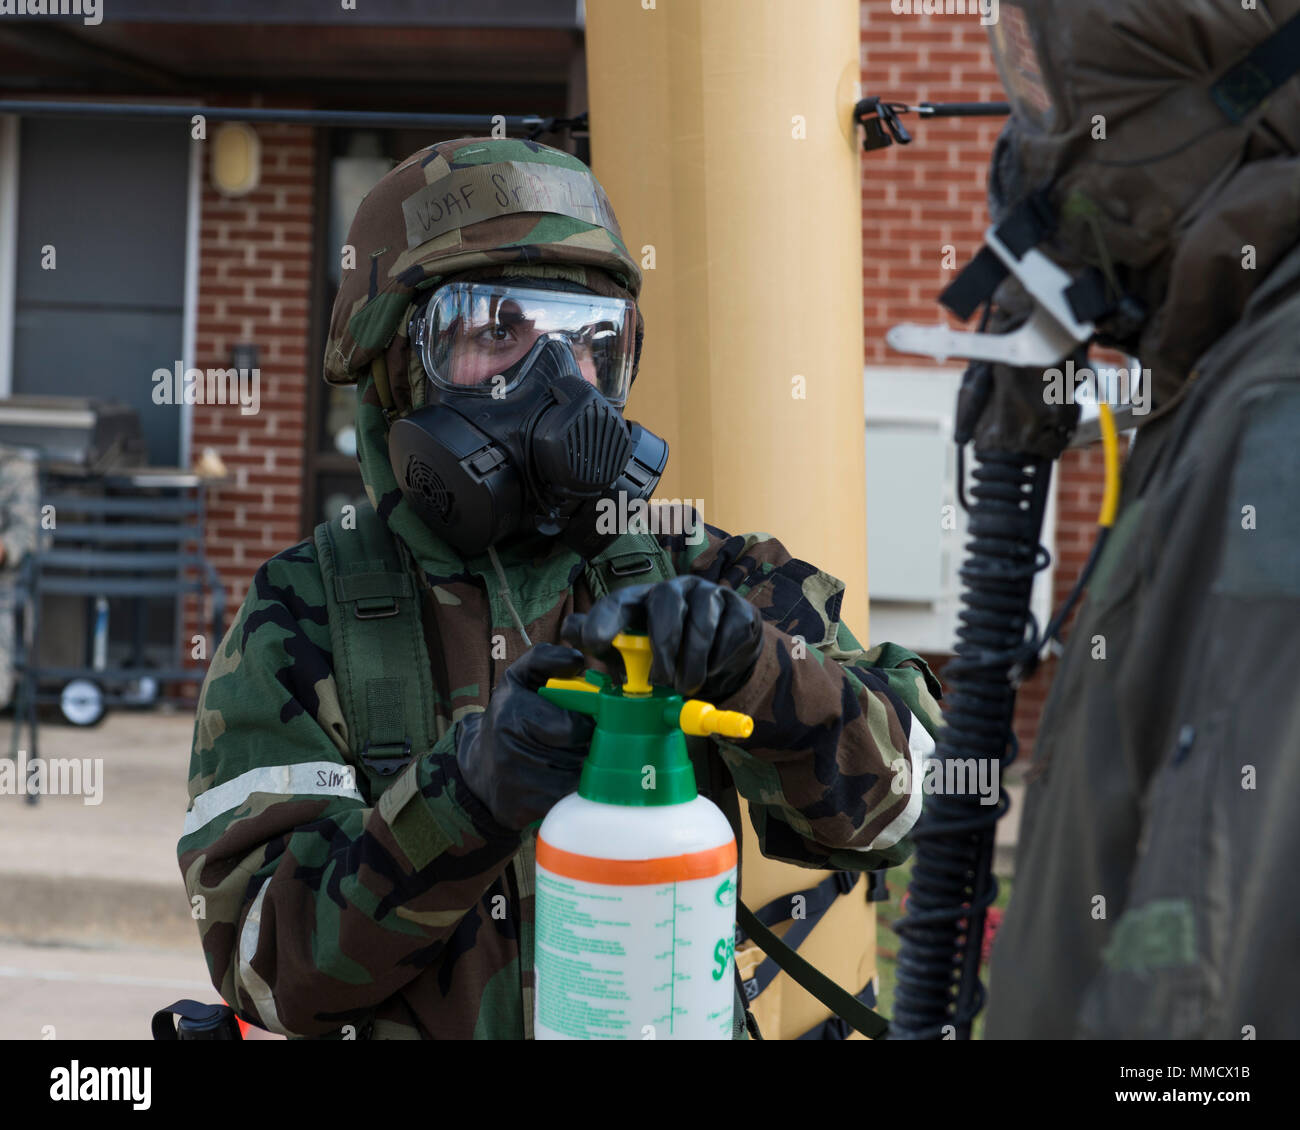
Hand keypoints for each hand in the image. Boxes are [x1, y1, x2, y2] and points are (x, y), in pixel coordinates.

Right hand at [454, 644, 594, 830]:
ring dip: (586, 770)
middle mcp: (511, 753)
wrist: (479, 766)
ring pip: (577, 780)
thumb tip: (577, 659)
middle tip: (589, 742)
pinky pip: (568, 802)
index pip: (572, 727)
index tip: (588, 721)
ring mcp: (517, 786)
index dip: (587, 724)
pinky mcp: (523, 811)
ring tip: (577, 759)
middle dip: (591, 747)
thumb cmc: (507, 717)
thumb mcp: (518, 679)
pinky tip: (566, 780)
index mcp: (512, 716)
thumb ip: (545, 659)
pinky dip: (575, 793)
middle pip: (579, 754)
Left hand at [562, 575, 763, 700]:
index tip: (594, 643)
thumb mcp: (635, 655)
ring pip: (701, 621)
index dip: (604, 619)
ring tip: (687, 685)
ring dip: (693, 662)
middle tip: (661, 682)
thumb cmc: (670, 657)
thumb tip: (572, 632)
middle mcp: (676, 590)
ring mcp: (711, 596)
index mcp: (643, 600)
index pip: (618, 601)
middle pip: (666, 603)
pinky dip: (720, 660)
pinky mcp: (741, 610)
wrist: (722, 661)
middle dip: (662, 646)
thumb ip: (604, 644)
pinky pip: (730, 633)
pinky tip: (714, 671)